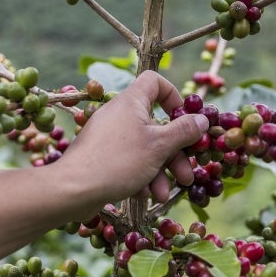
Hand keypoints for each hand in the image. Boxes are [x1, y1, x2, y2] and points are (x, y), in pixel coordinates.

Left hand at [56, 71, 208, 205]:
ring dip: (159, 171)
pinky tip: (142, 195)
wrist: (73, 190)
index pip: (155, 81)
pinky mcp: (101, 156)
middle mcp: (119, 114)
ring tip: (164, 194)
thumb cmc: (119, 161)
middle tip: (186, 174)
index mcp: (131, 102)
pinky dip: (139, 176)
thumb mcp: (159, 146)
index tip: (184, 119)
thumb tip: (202, 119)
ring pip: (144, 148)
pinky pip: (128, 160)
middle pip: (156, 125)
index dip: (173, 96)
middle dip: (174, 152)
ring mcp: (109, 136)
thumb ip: (183, 131)